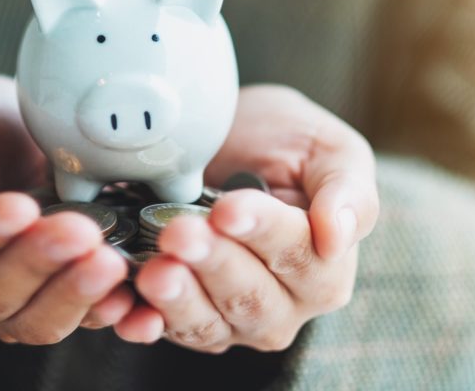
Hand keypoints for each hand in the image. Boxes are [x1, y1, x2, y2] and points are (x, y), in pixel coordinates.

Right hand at [0, 73, 132, 342]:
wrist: (23, 136)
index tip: (19, 206)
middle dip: (36, 262)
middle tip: (78, 229)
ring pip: (31, 321)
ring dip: (72, 292)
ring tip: (106, 258)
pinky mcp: (47, 309)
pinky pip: (73, 323)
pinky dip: (99, 310)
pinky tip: (123, 292)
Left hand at [114, 84, 378, 351]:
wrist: (231, 144)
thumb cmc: (285, 144)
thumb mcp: (328, 149)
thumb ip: (346, 190)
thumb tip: (339, 236)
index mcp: (326, 267)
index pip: (299, 255)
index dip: (262, 231)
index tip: (228, 208)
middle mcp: (284, 305)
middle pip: (250, 296)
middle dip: (212, 262)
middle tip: (180, 232)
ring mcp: (233, 320)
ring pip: (208, 322)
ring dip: (178, 299)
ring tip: (154, 270)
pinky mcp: (187, 322)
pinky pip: (164, 330)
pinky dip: (144, 322)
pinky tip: (128, 310)